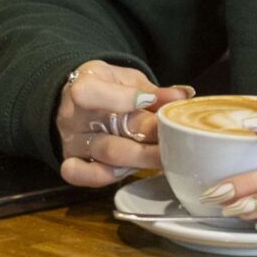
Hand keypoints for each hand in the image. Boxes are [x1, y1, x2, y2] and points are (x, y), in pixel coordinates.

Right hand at [52, 61, 189, 187]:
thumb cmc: (107, 86)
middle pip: (111, 134)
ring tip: (167, 158)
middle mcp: (73, 117)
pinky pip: (83, 176)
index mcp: (83, 86)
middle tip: (177, 140)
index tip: (150, 100)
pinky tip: (128, 170)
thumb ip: (154, 91)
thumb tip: (183, 97)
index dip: (122, 99)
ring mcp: (73, 143)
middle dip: (149, 139)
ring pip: (107, 157)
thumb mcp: (128, 80)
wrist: (76, 97)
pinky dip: (105, 176)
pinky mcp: (73, 162)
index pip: (90, 94)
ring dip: (142, 160)